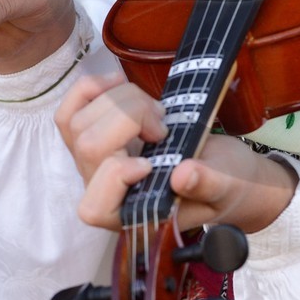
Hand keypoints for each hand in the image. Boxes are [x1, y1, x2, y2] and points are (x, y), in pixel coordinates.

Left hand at [56, 74, 297, 234]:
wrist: (226, 171)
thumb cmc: (227, 184)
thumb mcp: (228, 186)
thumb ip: (208, 184)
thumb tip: (183, 175)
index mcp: (133, 216)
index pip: (95, 205)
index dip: (116, 174)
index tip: (151, 161)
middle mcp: (106, 194)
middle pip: (88, 147)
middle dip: (128, 119)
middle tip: (164, 124)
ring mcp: (97, 164)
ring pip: (77, 123)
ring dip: (118, 101)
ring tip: (154, 109)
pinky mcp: (97, 137)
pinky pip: (70, 110)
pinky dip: (90, 89)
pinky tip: (120, 83)